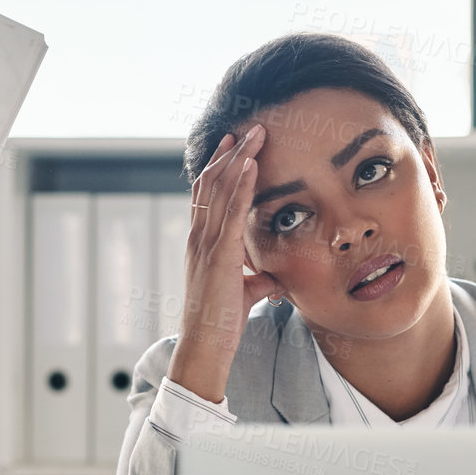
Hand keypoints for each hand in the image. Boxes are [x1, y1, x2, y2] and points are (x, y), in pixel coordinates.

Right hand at [166, 123, 282, 402]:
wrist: (205, 347)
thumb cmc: (221, 324)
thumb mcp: (244, 294)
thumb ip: (258, 281)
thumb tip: (275, 278)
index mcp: (202, 244)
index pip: (208, 196)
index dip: (219, 167)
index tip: (232, 144)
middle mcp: (200, 238)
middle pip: (213, 183)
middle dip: (231, 154)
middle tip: (247, 127)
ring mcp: (207, 245)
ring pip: (221, 190)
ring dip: (238, 158)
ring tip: (254, 133)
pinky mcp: (220, 255)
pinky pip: (231, 212)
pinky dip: (240, 185)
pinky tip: (250, 163)